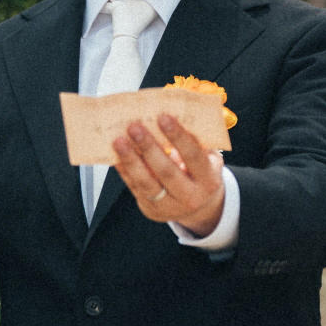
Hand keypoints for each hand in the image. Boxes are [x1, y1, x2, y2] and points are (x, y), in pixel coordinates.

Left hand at [112, 113, 224, 234]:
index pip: (193, 156)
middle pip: (167, 171)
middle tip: (135, 127)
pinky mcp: (151, 209)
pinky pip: (135, 188)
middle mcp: (190, 196)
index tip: (163, 118)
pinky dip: (125, 171)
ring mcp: (169, 206)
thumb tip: (174, 117)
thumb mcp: (209, 160)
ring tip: (119, 141)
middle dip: (149, 147)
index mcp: (208, 180)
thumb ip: (197, 143)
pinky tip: (117, 157)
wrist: (198, 209)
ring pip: (146, 183)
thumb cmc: (201, 175)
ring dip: (131, 160)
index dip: (178, 137)